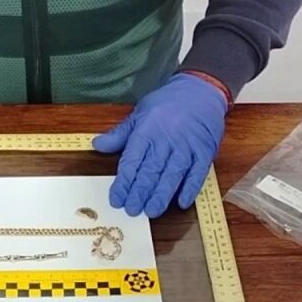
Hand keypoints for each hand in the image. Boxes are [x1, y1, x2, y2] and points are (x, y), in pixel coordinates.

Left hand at [93, 73, 228, 217]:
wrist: (200, 89)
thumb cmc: (167, 102)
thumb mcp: (140, 113)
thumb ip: (120, 134)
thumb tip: (97, 145)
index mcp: (146, 131)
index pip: (131, 162)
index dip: (123, 183)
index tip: (116, 199)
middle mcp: (166, 140)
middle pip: (150, 172)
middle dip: (140, 193)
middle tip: (132, 210)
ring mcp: (187, 147)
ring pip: (172, 175)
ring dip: (161, 195)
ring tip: (151, 211)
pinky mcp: (204, 151)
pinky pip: (198, 173)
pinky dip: (190, 188)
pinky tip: (182, 202)